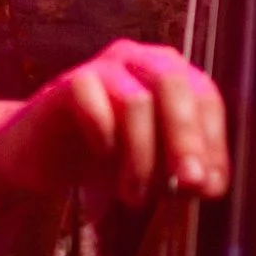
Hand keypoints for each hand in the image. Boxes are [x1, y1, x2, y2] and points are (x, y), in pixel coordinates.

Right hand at [0, 39, 227, 206]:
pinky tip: (100, 156)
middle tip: (185, 184)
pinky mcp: (66, 82)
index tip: (207, 187)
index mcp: (168, 74)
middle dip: (184, 139)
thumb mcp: (157, 168)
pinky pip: (91, 101)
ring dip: (139, 158)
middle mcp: (137, 59)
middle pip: (173, 83)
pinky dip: (102, 137)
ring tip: (132, 195)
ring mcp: (100, 67)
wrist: (43, 157)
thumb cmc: (108, 157)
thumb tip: (209, 183)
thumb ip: (186, 172)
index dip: (213, 141)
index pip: (205, 96)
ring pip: (135, 101)